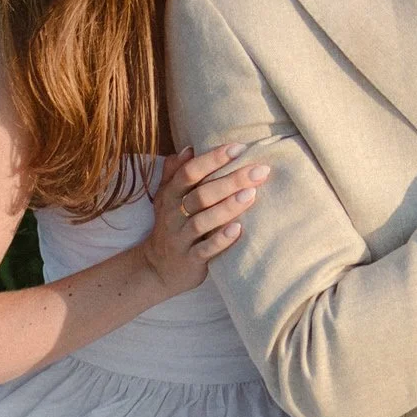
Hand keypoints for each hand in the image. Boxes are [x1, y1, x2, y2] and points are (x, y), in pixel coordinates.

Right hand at [144, 144, 266, 296]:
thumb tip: (188, 147)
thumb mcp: (166, 198)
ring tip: (251, 193)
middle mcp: (173, 214)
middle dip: (231, 180)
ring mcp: (181, 238)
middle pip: (202, 194)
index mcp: (170, 195)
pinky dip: (221, 240)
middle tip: (260, 170)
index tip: (239, 148)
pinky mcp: (190, 259)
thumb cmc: (171, 226)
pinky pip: (205, 249)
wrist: (157, 268)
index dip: (213, 159)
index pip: (190, 172)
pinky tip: (238, 230)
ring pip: (203, 220)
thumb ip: (175, 173)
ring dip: (227, 207)